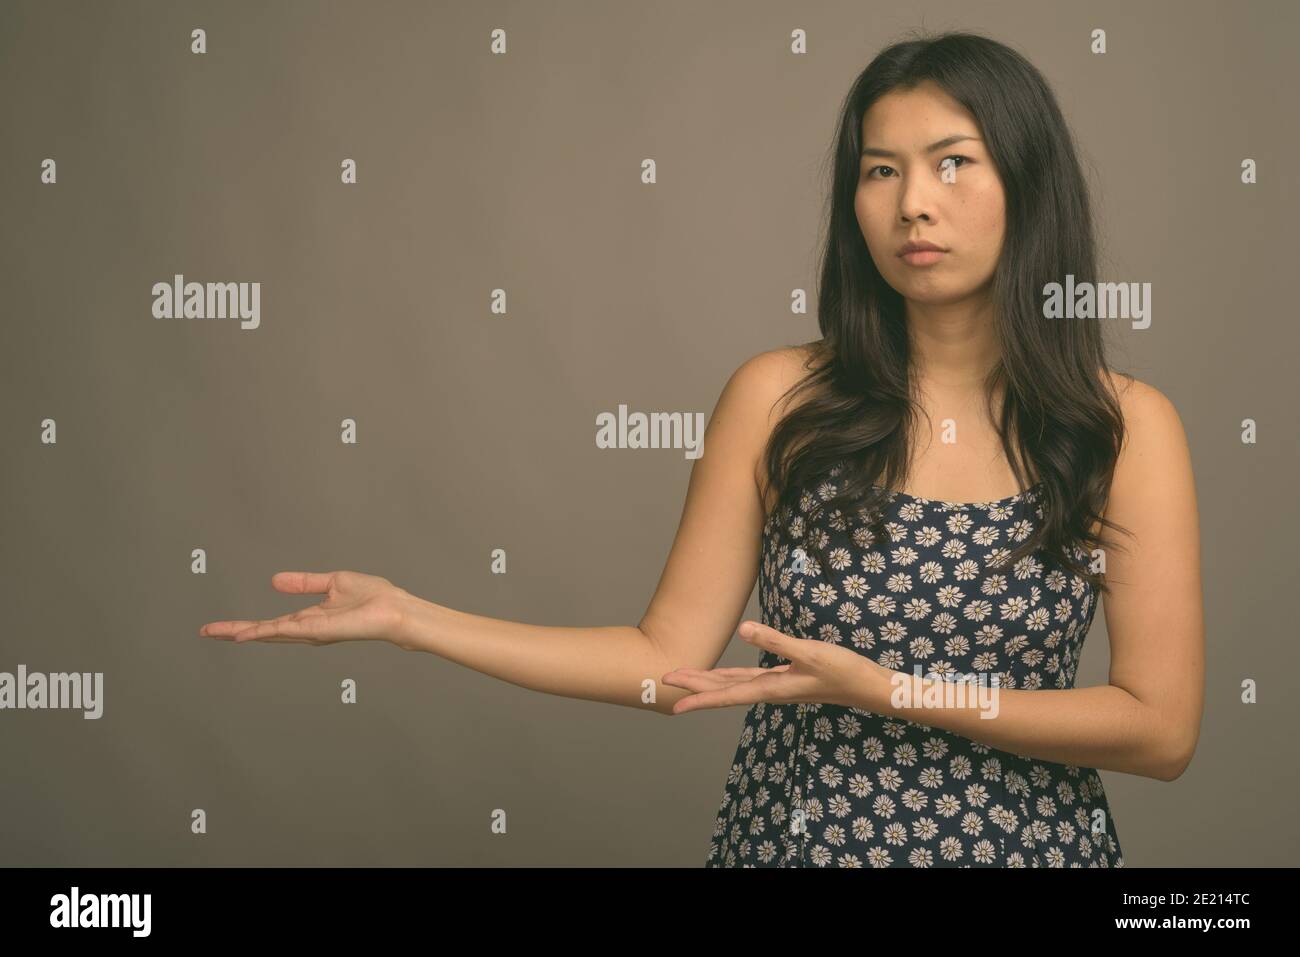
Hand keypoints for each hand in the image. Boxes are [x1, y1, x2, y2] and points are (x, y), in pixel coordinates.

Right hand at [198, 570, 410, 647]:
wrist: (395, 609)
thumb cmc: (375, 598)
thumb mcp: (333, 582)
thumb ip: (304, 583)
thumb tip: (275, 580)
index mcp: (310, 618)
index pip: (271, 624)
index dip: (246, 625)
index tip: (220, 627)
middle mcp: (306, 630)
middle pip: (263, 632)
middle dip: (234, 632)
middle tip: (205, 632)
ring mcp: (311, 633)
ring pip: (269, 634)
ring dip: (241, 632)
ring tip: (215, 632)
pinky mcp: (318, 631)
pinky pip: (285, 631)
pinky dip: (263, 633)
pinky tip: (243, 634)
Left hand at [662, 620, 881, 714]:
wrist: (868, 686)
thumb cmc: (843, 671)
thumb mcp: (810, 652)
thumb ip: (777, 640)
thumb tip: (744, 629)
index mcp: (771, 687)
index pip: (726, 694)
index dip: (699, 696)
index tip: (673, 702)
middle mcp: (770, 689)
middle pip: (724, 689)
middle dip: (695, 685)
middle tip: (664, 680)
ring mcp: (778, 684)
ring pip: (736, 684)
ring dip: (710, 682)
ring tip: (686, 679)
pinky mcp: (787, 678)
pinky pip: (751, 679)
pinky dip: (733, 678)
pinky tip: (729, 676)